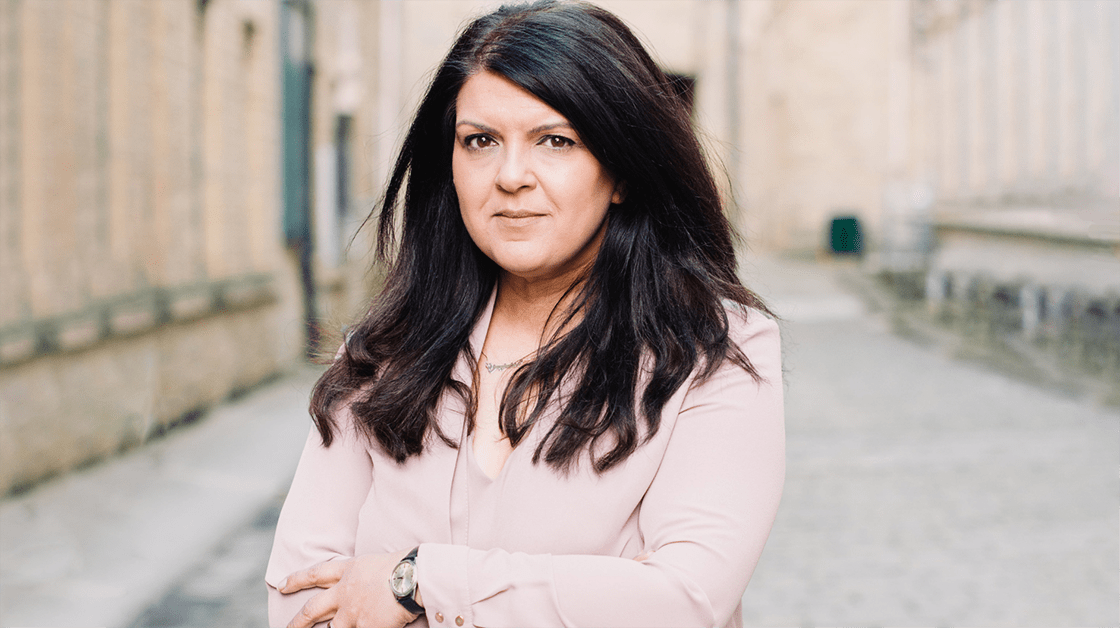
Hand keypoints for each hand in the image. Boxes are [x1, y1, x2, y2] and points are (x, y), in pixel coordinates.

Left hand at [279, 550, 420, 627]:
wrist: (414, 576)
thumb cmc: (404, 565)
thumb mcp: (375, 563)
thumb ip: (362, 575)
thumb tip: (361, 586)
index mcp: (348, 571)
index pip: (316, 574)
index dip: (297, 579)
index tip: (282, 585)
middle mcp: (344, 592)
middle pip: (312, 609)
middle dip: (297, 622)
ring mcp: (352, 612)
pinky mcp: (365, 627)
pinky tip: (369, 627)